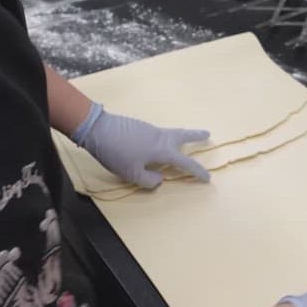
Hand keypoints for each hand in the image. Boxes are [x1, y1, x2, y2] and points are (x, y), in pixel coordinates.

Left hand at [73, 103, 210, 188]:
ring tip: (184, 140)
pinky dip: (165, 138)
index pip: (185, 162)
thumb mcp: (132, 174)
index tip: (207, 177)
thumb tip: (159, 178)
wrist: (98, 129)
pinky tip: (156, 145)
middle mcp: (160, 137)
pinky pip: (159, 133)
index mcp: (162, 150)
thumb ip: (149, 180)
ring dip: (181, 136)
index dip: (197, 170)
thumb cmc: (116, 154)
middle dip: (196, 136)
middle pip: (183, 135)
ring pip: (171, 133)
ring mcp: (150, 129)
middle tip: (208, 134)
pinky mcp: (140, 126)